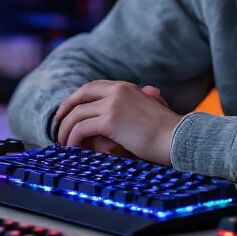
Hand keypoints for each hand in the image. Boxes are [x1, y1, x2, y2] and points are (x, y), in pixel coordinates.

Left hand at [54, 81, 182, 165]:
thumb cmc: (169, 130)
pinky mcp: (110, 120)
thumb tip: (152, 90)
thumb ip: (149, 98)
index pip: (92, 87)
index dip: (77, 98)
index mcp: (126, 87)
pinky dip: (73, 138)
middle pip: (80, 95)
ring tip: (64, 143)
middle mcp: (117, 90)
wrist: (179, 138)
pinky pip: (81, 127)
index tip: (68, 111)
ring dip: (66, 129)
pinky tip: (74, 148)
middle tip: (57, 125)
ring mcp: (113, 104)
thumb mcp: (156, 107)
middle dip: (65, 109)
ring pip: (76, 114)